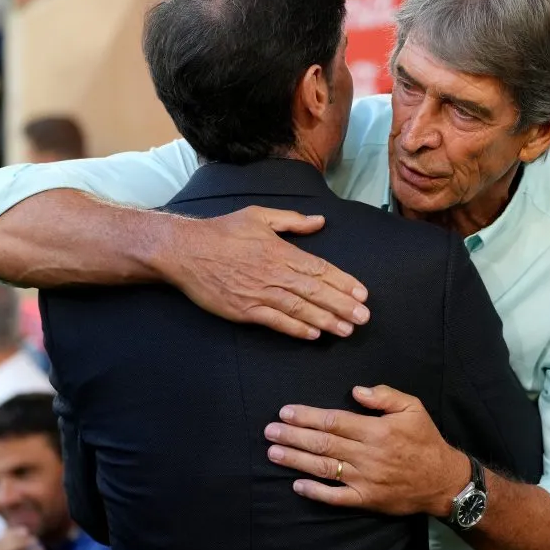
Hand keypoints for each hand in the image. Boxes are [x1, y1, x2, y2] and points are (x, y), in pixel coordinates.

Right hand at [157, 206, 370, 339]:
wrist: (185, 250)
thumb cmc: (222, 231)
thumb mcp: (259, 215)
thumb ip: (292, 220)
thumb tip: (319, 221)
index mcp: (281, 250)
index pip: (320, 268)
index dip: (343, 282)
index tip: (362, 293)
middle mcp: (274, 272)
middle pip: (315, 291)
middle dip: (342, 305)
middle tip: (364, 317)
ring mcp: (259, 293)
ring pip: (299, 308)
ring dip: (325, 320)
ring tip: (346, 329)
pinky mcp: (244, 309)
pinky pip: (275, 321)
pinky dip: (295, 328)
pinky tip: (313, 334)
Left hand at [264, 385, 469, 518]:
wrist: (443, 480)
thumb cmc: (425, 440)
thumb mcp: (413, 408)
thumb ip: (385, 396)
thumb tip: (356, 391)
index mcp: (376, 430)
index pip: (334, 420)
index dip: (307, 416)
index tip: (285, 412)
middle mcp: (367, 455)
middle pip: (323, 443)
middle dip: (293, 436)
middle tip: (270, 431)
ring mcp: (365, 479)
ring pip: (324, 468)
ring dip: (296, 460)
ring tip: (274, 452)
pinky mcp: (366, 499)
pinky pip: (336, 497)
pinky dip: (316, 492)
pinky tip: (297, 485)